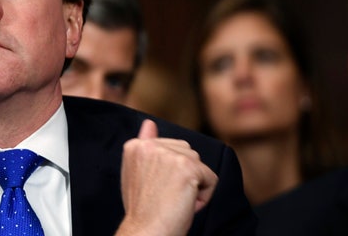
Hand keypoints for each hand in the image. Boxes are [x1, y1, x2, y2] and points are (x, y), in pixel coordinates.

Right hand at [116, 119, 217, 235]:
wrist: (146, 232)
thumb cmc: (143, 210)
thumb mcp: (137, 172)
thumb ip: (145, 146)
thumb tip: (149, 123)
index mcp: (135, 145)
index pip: (169, 148)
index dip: (168, 173)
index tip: (155, 189)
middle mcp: (150, 145)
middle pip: (187, 152)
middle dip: (183, 176)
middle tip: (165, 196)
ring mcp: (168, 155)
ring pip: (199, 165)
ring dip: (194, 186)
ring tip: (174, 200)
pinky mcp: (187, 167)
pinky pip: (211, 179)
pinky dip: (204, 196)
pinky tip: (185, 205)